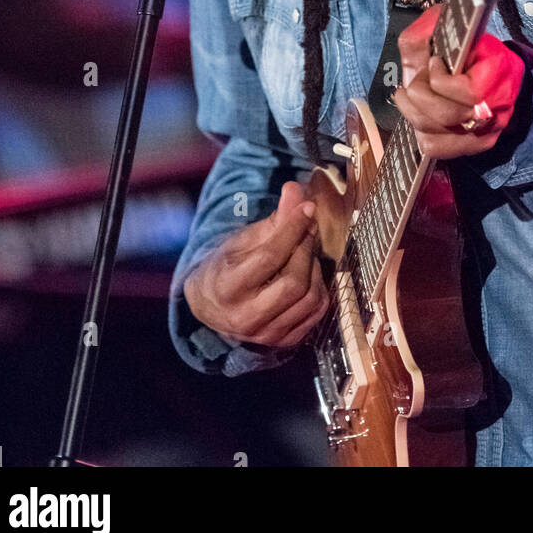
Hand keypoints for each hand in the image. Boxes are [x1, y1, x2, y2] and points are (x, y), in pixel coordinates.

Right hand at [184, 180, 328, 348]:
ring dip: (314, 267)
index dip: (292, 228)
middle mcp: (245, 318)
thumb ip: (273, 218)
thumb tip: (296, 190)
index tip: (306, 207)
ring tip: (304, 251)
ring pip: (309, 298)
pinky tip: (308, 273)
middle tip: (306, 228)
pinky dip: (320, 288)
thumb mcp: (242, 240)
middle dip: (306, 248)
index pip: (269, 257)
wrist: (212, 305)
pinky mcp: (283, 343)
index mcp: (227, 288)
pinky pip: (317, 313)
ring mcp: (266, 335)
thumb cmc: (227, 266)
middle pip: (294, 282)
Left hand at [393, 5, 523, 159]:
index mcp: (500, 72)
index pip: (470, 92)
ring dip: (413, 110)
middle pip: (447, 115)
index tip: (434, 62)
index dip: (440, 79)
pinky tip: (418, 111)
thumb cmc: (464, 52)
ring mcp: (487, 130)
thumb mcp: (447, 34)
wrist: (483, 69)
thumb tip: (421, 33)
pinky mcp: (473, 145)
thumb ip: (428, 30)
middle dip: (421, 93)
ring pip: (435, 132)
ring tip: (412, 93)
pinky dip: (419, 129)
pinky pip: (434, 147)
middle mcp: (497, 107)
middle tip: (419, 78)